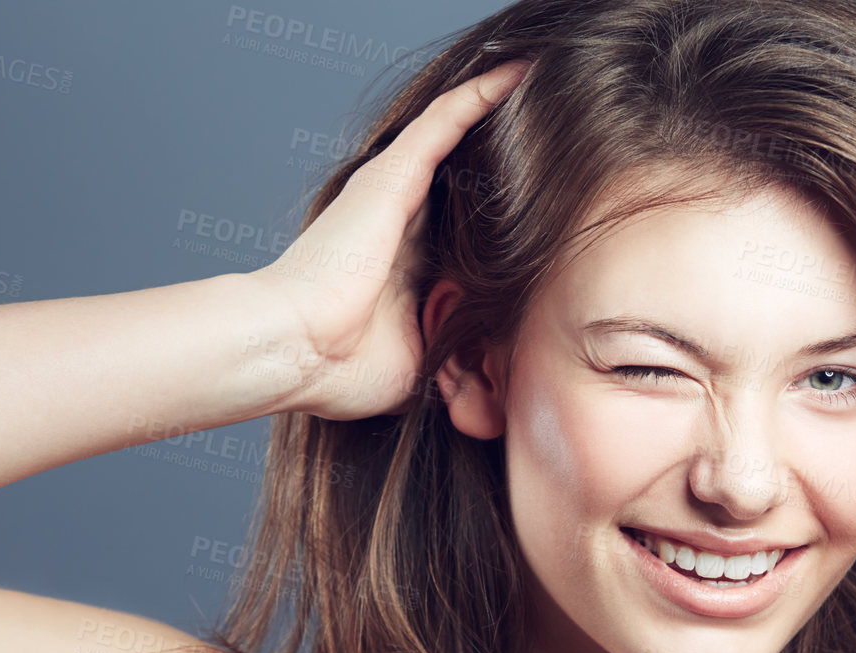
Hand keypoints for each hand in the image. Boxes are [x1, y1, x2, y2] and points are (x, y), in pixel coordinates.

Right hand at [246, 59, 530, 420]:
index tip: (544, 210)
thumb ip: (459, 355)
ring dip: (498, 111)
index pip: (465, 230)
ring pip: (457, 136)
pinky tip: (517, 73)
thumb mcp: (424, 363)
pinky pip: (447, 120)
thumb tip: (494, 376)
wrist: (300, 348)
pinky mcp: (394, 174)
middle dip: (504, 155)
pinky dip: (482, 94)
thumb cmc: (346, 367)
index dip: (499, 216)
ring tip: (540, 86)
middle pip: (464, 176)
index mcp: (410, 267)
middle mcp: (403, 222)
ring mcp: (396, 192)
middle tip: (555, 135)